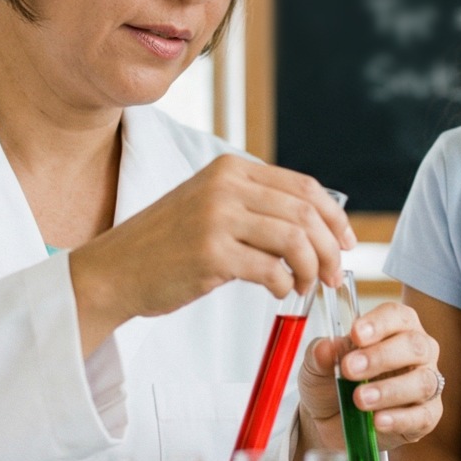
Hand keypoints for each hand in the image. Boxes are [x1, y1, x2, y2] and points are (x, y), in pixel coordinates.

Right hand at [66, 155, 352, 346]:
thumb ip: (255, 206)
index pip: (304, 186)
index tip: (346, 242)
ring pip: (294, 240)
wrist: (114, 270)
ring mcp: (216, 217)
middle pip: (305, 213)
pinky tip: (279, 292)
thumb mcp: (211, 206)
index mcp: (230, 169)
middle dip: (330, 248)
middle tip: (332, 274)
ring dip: (310, 268)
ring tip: (306, 286)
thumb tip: (316, 226)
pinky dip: (284, 284)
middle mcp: (225, 186)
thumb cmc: (166, 246)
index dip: (333, 217)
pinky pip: (270, 269)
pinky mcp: (210, 253)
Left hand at [296, 301, 442, 451]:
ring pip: (422, 382)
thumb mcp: (317, 366)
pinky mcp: (427, 415)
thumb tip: (326, 348)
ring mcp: (425, 383)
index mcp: (395, 327)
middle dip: (381, 357)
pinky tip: (379, 421)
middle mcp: (417, 352)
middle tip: (350, 369)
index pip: (397, 316)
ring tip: (360, 399)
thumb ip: (320, 354)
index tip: (356, 334)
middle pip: (414, 346)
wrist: (330, 421)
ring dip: (389, 390)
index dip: (379, 323)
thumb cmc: (331, 381)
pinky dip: (401, 419)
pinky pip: (423, 416)